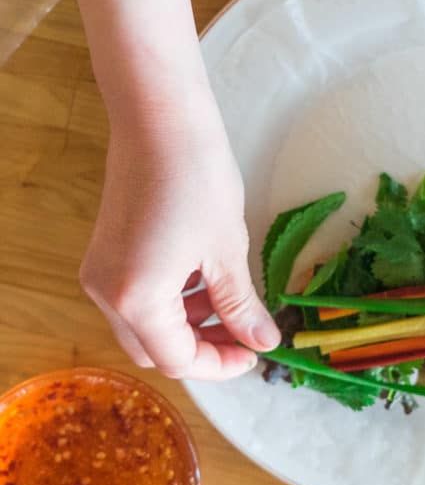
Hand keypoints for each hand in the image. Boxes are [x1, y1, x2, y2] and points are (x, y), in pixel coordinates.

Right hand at [80, 93, 279, 379]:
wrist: (160, 119)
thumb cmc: (197, 180)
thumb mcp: (227, 252)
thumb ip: (240, 306)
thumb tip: (263, 342)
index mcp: (136, 299)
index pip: (177, 360)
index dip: (220, 365)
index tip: (255, 353)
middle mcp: (106, 293)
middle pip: (154, 350)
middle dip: (202, 349)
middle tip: (244, 335)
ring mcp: (100, 271)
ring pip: (145, 326)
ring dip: (189, 326)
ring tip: (231, 303)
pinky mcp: (106, 252)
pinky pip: (137, 297)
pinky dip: (172, 302)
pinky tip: (205, 280)